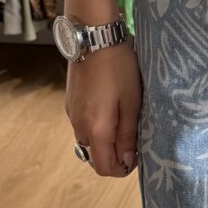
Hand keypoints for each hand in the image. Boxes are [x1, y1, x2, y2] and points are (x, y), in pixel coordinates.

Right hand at [65, 39, 142, 178]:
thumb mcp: (132, 104)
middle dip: (114, 155)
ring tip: (123, 121)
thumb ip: (128, 136)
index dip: (122, 168)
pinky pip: (83, 126)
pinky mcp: (70, 103)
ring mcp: (71, 114)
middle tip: (133, 139)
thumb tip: (126, 162)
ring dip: (105, 141)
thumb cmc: (119, 69)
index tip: (137, 155)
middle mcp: (79, 126)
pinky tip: (110, 109)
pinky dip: (97, 127)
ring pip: (88, 142)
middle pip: (94, 157)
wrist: (94, 38)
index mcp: (96, 130)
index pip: (104, 168)